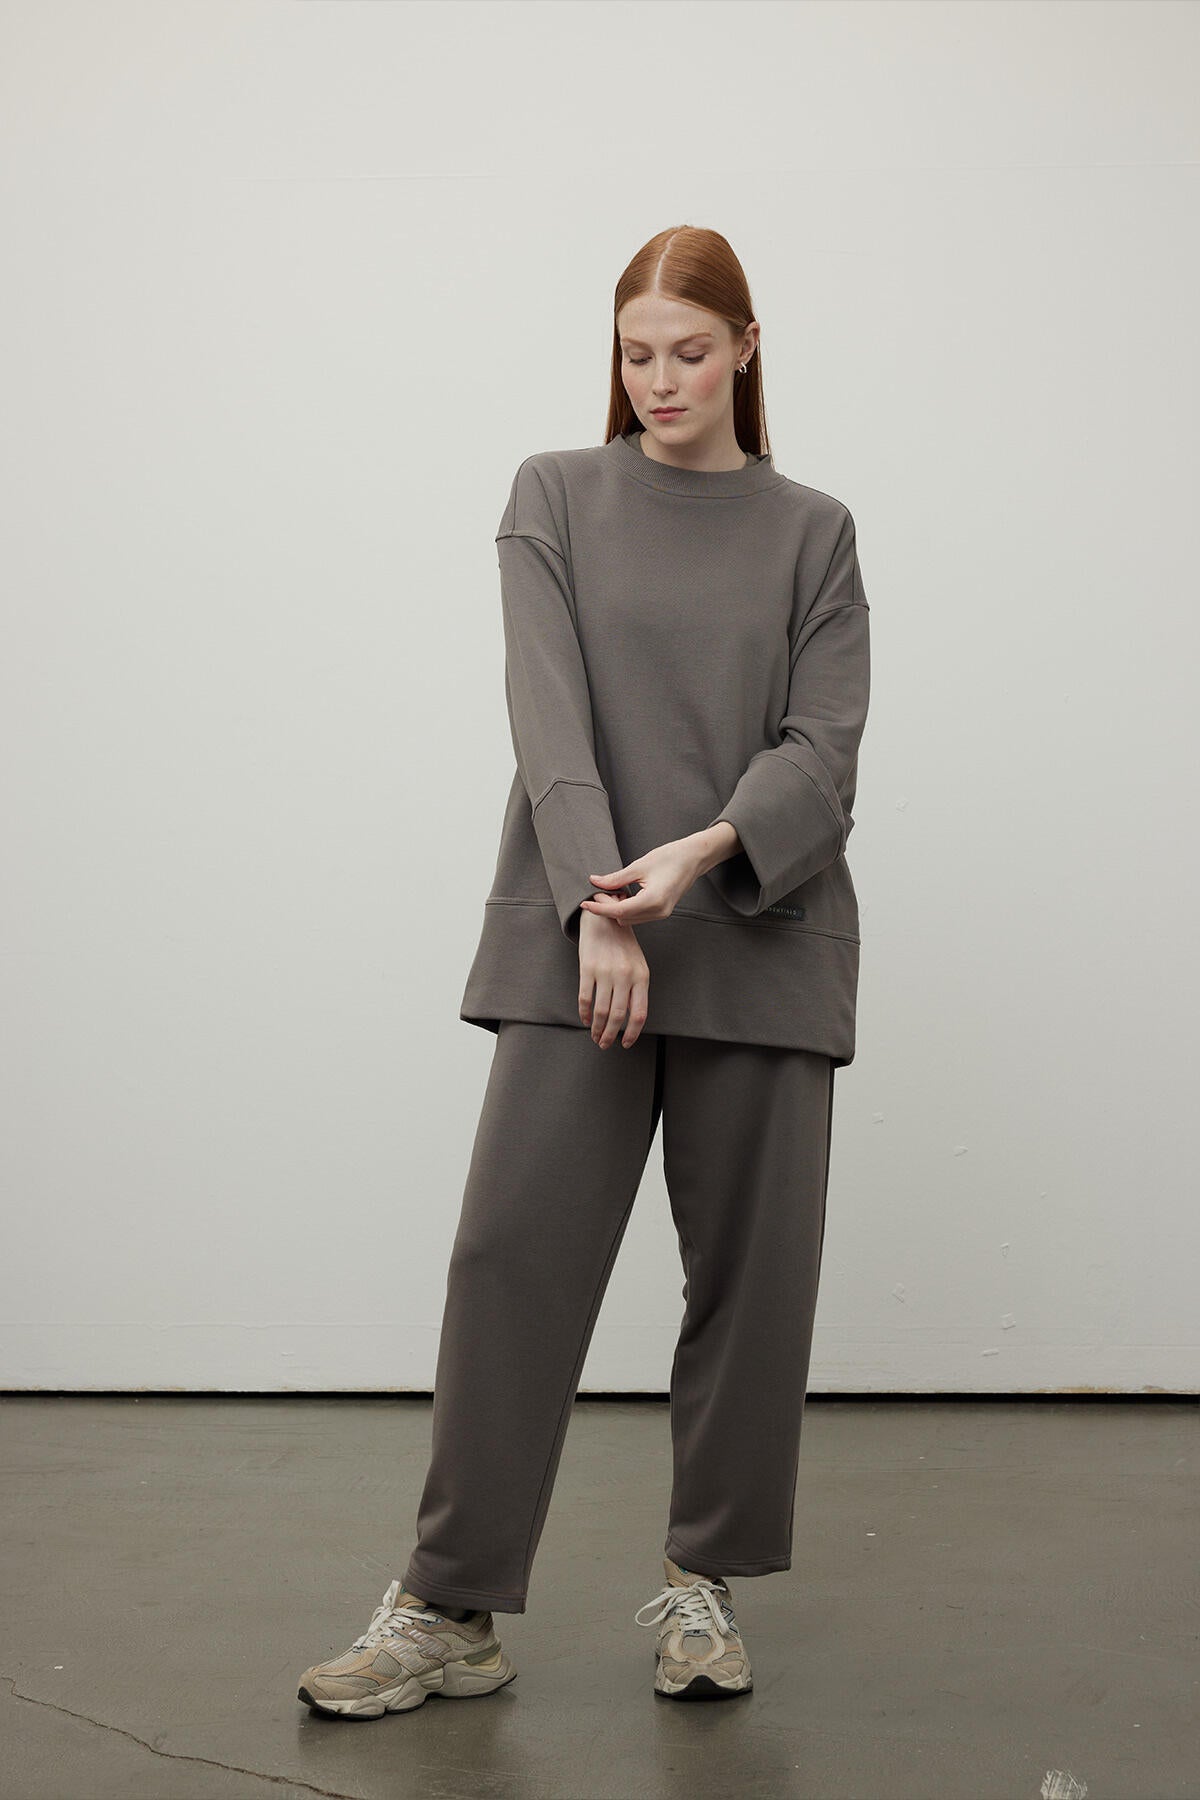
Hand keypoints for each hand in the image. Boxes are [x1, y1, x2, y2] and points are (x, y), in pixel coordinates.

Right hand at [578, 910, 649, 1048]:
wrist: (606, 920)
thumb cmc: (623, 946)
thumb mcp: (638, 966)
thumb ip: (636, 991)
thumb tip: (631, 1020)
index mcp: (641, 977)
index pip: (639, 1014)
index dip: (632, 1033)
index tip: (625, 1044)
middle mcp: (625, 976)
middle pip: (619, 1016)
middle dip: (611, 1035)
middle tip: (605, 1044)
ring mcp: (606, 972)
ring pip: (601, 1010)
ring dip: (597, 1028)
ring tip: (595, 1036)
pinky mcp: (588, 968)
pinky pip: (585, 998)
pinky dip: (584, 1014)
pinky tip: (585, 1020)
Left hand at [581, 834, 711, 927]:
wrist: (694, 858)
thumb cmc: (671, 857)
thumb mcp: (639, 865)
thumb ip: (616, 878)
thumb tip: (594, 882)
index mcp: (653, 900)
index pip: (619, 911)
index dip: (600, 908)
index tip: (585, 903)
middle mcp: (658, 911)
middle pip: (623, 918)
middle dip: (607, 908)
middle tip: (598, 891)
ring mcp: (661, 914)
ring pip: (630, 920)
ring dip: (617, 910)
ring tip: (611, 892)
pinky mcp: (662, 912)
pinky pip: (638, 917)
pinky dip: (627, 909)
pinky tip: (623, 895)